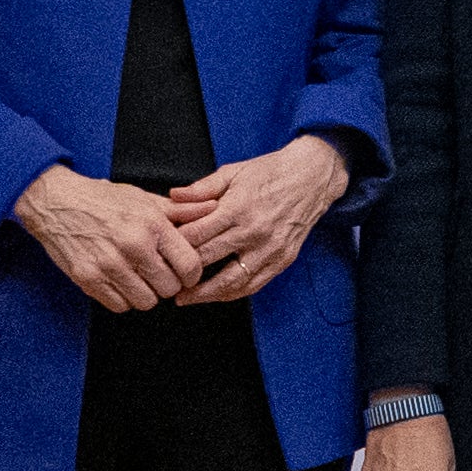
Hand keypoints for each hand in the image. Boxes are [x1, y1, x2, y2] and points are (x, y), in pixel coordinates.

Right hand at [12, 165, 204, 312]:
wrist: (56, 202)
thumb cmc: (102, 200)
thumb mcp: (144, 198)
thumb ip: (180, 210)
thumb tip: (213, 208)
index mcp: (151, 224)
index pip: (190, 265)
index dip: (192, 273)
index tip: (185, 272)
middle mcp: (132, 245)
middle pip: (169, 288)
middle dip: (169, 284)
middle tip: (160, 273)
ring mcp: (108, 264)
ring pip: (145, 302)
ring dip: (146, 294)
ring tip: (139, 277)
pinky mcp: (88, 279)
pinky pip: (119, 305)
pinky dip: (123, 298)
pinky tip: (121, 281)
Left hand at [172, 136, 353, 298]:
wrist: (312, 178)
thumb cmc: (269, 172)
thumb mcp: (233, 172)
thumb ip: (202, 188)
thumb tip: (172, 197)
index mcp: (237, 208)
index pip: (196, 236)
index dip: (174, 246)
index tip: (160, 252)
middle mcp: (253, 232)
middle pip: (208, 260)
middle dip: (182, 271)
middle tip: (163, 279)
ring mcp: (269, 249)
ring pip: (231, 282)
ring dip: (205, 294)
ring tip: (184, 298)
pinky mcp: (282, 260)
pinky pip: (253, 285)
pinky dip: (232, 294)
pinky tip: (216, 296)